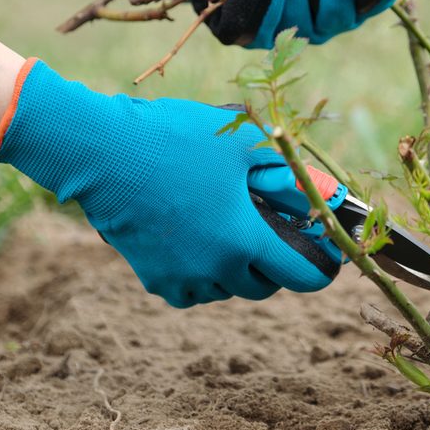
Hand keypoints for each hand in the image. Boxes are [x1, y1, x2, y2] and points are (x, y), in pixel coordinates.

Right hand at [0, 59, 338, 307]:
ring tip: (229, 231)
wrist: (104, 151)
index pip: (300, 277)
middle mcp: (215, 270)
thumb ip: (287, 175)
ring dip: (236, 270)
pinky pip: (191, 289)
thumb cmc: (176, 140)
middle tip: (271, 235)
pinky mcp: (153, 277)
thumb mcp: (242, 145)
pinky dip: (202, 274)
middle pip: (262, 287)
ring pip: (225, 289)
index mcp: (244, 241)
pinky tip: (198, 243)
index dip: (320, 271)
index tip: (326, 262)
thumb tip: (324, 195)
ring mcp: (181, 278)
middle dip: (274, 266)